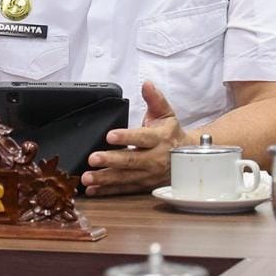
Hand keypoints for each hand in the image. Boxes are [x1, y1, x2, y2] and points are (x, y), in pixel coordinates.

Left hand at [81, 81, 188, 195]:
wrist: (187, 157)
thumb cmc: (171, 132)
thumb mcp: (166, 113)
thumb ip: (155, 98)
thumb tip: (147, 84)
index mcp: (160, 138)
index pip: (142, 138)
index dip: (126, 137)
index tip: (110, 135)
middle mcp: (155, 158)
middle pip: (131, 160)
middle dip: (111, 160)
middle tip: (93, 158)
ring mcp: (149, 175)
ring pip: (125, 177)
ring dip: (105, 179)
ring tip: (88, 177)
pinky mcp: (143, 185)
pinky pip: (124, 189)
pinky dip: (107, 191)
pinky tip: (93, 190)